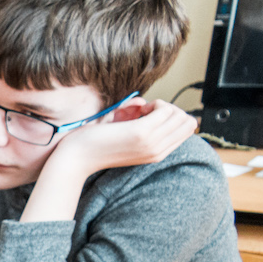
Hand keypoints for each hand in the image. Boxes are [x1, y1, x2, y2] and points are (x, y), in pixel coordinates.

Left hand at [43, 96, 197, 182]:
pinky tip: (137, 108)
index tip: (148, 116)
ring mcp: (152, 143)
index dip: (171, 117)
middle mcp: (158, 151)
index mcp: (156, 154)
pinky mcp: (142, 133)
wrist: (75, 158)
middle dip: (169, 110)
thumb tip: (143, 103)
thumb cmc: (94, 144)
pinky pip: (165, 109)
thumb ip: (136, 118)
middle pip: (187, 122)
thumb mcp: (122, 132)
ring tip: (139, 111)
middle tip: (144, 112)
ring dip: (161, 106)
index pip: (186, 130)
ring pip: (179, 114)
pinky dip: (154, 103)